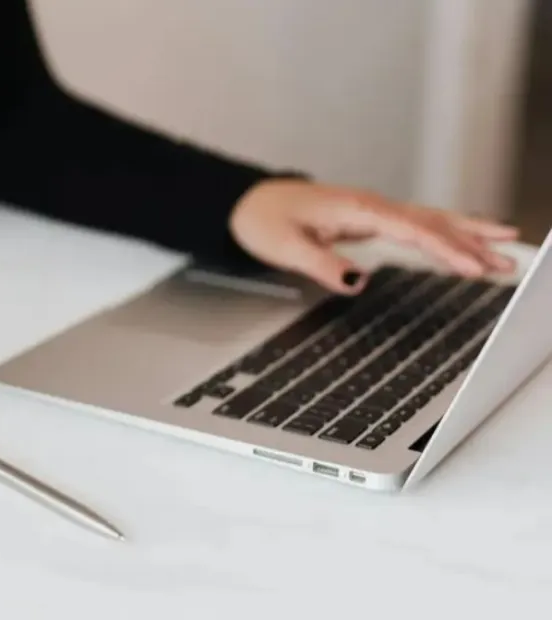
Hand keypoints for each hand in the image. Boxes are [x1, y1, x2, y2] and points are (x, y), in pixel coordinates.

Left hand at [229, 179, 518, 293]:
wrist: (248, 202)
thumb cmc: (263, 220)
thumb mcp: (285, 247)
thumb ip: (321, 263)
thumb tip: (356, 280)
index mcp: (357, 209)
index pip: (412, 230)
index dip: (445, 249)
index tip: (472, 266)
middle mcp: (371, 206)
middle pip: (431, 223)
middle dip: (471, 243)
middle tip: (507, 262)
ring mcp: (373, 211)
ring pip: (430, 221)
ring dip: (467, 235)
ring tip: (505, 248)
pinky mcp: (370, 219)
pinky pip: (417, 224)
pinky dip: (446, 232)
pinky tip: (466, 238)